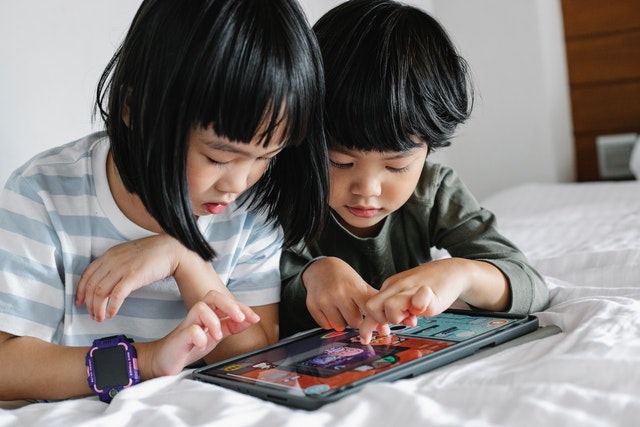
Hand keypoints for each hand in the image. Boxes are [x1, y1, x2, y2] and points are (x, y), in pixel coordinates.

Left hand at [76, 234, 188, 320]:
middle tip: (93, 314)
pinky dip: (111, 307)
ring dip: (98, 308)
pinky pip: (116, 295)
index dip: (80, 290)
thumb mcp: (128, 254)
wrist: (171, 249)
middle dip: (89, 304)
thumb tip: (106, 280)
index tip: (80, 302)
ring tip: (101, 317)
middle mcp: (112, 260)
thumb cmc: (153, 253)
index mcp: (109, 255)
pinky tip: (111, 314)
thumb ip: (115, 264)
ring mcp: (122, 268)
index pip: (87, 274)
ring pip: (100, 292)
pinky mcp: (133, 276)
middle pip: (92, 285)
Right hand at [149, 290, 260, 375]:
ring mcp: (187, 325)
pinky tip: (203, 344)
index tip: (255, 318)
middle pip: (213, 296)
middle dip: (230, 305)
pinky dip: (200, 337)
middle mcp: (198, 315)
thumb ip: (231, 326)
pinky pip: (190, 330)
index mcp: (208, 313)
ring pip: (200, 308)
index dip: (242, 307)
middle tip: (241, 319)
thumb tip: (251, 319)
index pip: (225, 301)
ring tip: (218, 336)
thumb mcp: (216, 335)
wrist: (164, 361)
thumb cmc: (189, 345)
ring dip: (214, 321)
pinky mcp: (179, 338)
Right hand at [302, 257, 382, 331]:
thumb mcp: (361, 285)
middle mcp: (338, 293)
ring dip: (342, 322)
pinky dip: (329, 321)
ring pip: (339, 326)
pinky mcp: (312, 306)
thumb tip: (384, 331)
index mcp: (354, 287)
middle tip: (352, 310)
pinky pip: (326, 326)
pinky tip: (330, 310)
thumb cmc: (344, 278)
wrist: (320, 268)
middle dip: (355, 319)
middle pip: (354, 322)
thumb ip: (373, 306)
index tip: (370, 316)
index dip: (370, 317)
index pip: (368, 312)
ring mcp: (324, 300)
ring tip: (340, 309)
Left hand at [358, 258, 510, 343]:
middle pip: (373, 306)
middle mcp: (397, 286)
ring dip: (398, 317)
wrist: (452, 271)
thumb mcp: (406, 293)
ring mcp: (412, 289)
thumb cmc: (429, 284)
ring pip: (390, 306)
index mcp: (390, 286)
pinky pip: (419, 301)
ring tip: (413, 315)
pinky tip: (426, 308)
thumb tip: (383, 326)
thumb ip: (395, 306)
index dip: (368, 324)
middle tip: (398, 321)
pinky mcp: (429, 294)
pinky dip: (419, 307)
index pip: (370, 306)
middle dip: (381, 320)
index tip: (368, 337)